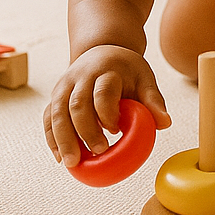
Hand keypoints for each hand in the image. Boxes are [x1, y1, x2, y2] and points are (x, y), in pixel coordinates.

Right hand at [44, 44, 171, 166]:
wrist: (102, 50)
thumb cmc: (126, 71)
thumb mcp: (144, 78)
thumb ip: (154, 100)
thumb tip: (165, 124)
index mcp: (107, 70)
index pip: (103, 92)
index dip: (107, 113)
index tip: (116, 131)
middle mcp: (81, 76)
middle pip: (77, 104)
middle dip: (85, 131)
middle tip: (98, 152)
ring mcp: (64, 86)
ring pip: (57, 112)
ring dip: (63, 139)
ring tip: (72, 163)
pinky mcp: (55, 96)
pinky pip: (49, 118)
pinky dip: (52, 138)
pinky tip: (60, 158)